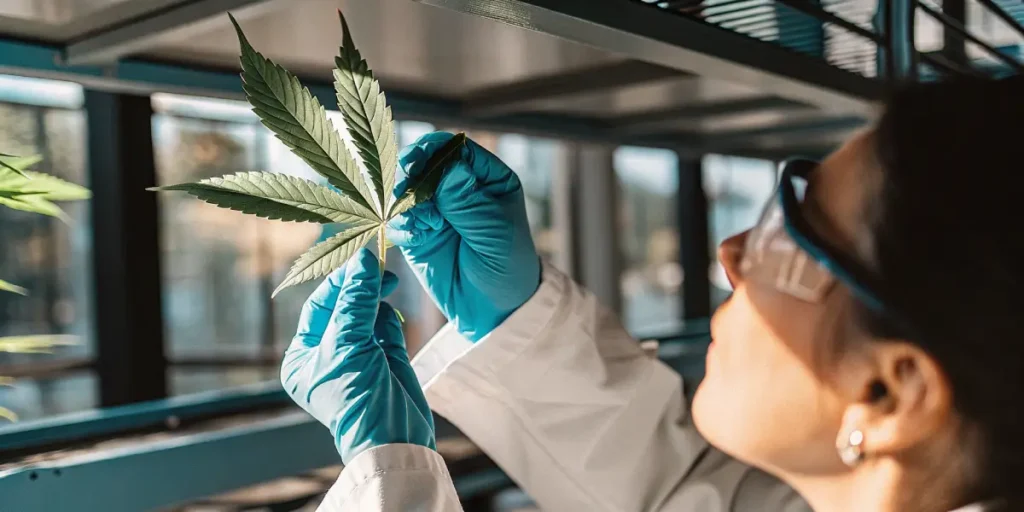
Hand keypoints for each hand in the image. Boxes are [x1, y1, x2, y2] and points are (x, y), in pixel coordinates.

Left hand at [281, 249, 434, 463]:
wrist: (393, 438)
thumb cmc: (357, 396)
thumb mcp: (350, 343)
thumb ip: (357, 299)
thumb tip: (364, 258)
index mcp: (302, 357)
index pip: (319, 305)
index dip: (341, 280)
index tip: (364, 258)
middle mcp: (326, 356)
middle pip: (344, 308)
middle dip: (361, 287)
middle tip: (382, 265)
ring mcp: (357, 359)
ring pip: (367, 316)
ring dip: (376, 300)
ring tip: (389, 281)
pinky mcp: (386, 362)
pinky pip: (386, 329)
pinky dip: (390, 318)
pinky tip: (394, 310)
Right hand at [388, 132, 541, 341]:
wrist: (495, 309)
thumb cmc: (507, 267)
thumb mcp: (495, 233)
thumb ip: (469, 202)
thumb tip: (450, 168)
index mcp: (486, 177)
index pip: (454, 149)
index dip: (432, 150)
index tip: (415, 162)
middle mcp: (457, 187)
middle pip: (423, 163)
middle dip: (410, 174)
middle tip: (406, 192)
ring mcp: (435, 209)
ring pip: (405, 190)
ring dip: (405, 202)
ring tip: (423, 225)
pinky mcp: (417, 232)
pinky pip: (398, 219)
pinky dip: (401, 225)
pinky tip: (417, 239)